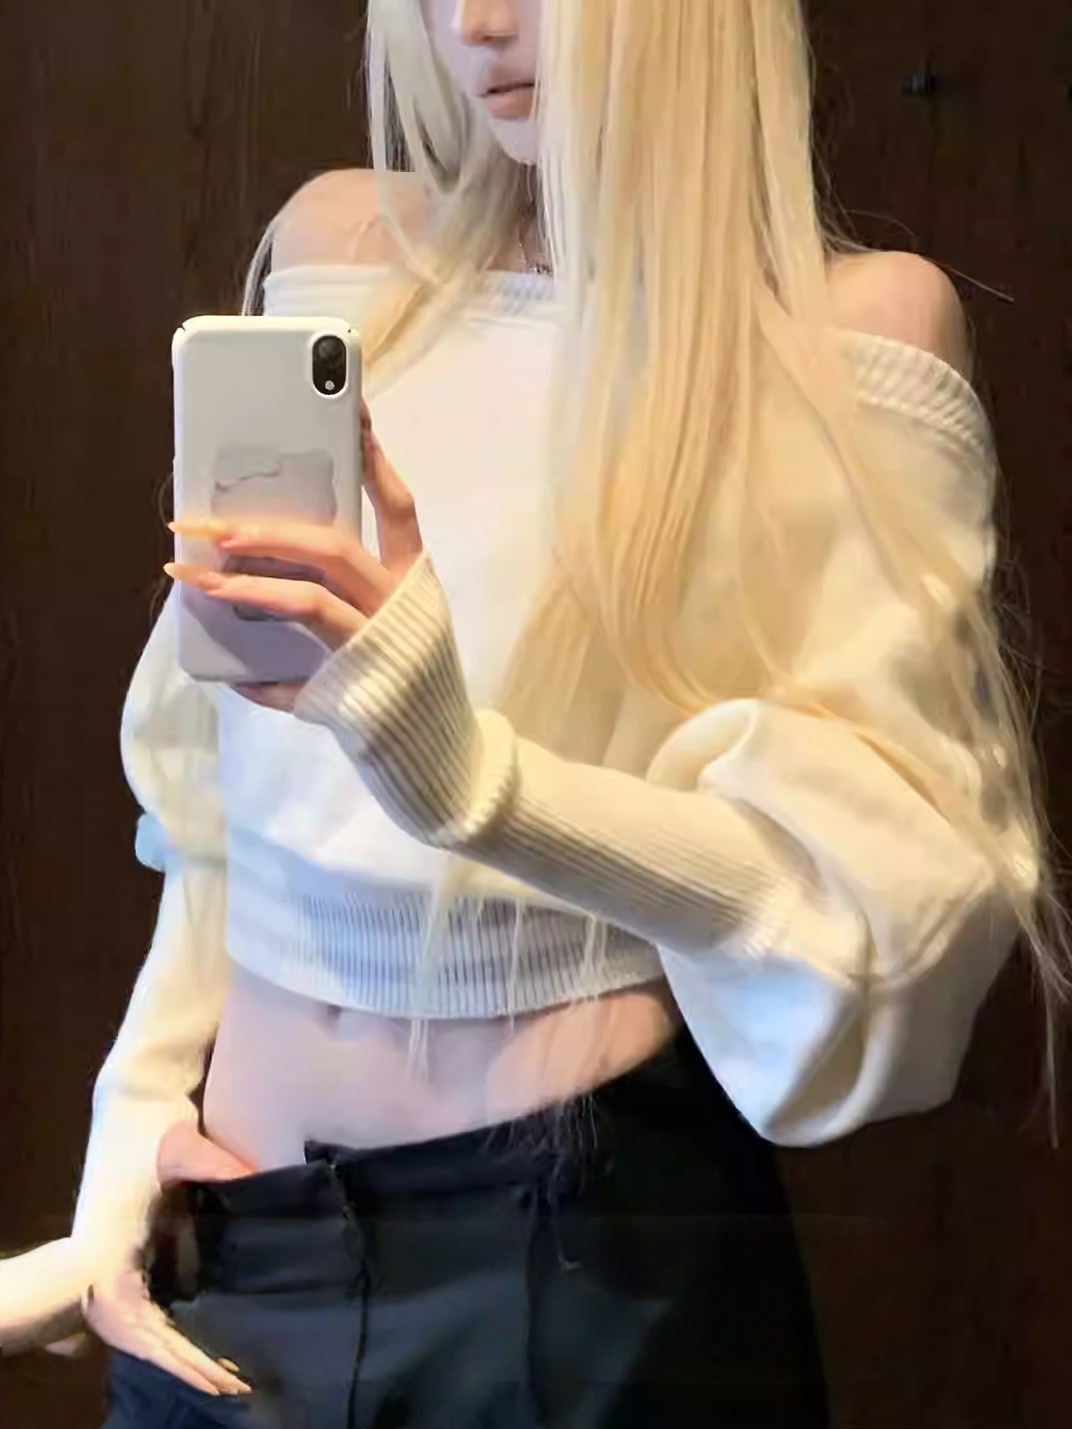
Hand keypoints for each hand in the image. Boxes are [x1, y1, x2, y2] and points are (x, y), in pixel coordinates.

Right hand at [80, 1123, 258, 1397]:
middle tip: (232, 1384)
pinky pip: (155, 1308)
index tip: (209, 1373)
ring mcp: (123, 1266)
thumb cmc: (147, 1128)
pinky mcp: (135, 1259)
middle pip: (146, 1336)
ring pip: (150, 1328)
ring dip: (186, 1354)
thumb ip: (215, 1164)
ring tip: (230, 1378)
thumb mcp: (179, 1145)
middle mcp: (112, 1269)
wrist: (129, 1106)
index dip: (171, 1352)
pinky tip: (211, 1341)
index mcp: (110, 1254)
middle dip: (187, 1364)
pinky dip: (180, 1331)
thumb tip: (259, 1180)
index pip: (135, 1321)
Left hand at [166, 401, 422, 712]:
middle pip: (332, 547)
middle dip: (266, 531)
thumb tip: (266, 566)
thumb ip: (344, 590)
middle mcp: (397, 602)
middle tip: (211, 524)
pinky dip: (259, 678)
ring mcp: (377, 642)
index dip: (374, 462)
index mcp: (410, 577)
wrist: (437, 749)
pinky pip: (296, 673)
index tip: (350, 415)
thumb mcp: (389, 620)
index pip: (397, 507)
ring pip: (310, 600)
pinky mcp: (356, 685)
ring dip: (246, 586)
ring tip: (200, 578)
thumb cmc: (404, 674)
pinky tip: (230, 676)